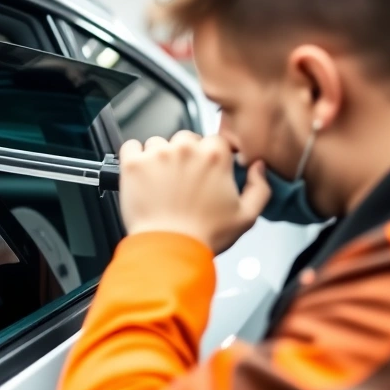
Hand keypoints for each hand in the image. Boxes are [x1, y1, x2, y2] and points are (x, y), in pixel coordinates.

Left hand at [118, 131, 269, 253]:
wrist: (169, 250)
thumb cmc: (204, 236)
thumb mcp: (246, 216)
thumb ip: (259, 188)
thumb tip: (258, 168)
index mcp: (214, 157)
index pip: (214, 141)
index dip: (210, 156)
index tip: (205, 170)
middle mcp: (185, 149)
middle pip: (186, 139)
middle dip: (185, 156)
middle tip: (183, 180)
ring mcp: (157, 154)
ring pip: (158, 143)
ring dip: (159, 157)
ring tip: (161, 182)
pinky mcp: (133, 164)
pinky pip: (130, 146)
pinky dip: (134, 156)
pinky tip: (142, 174)